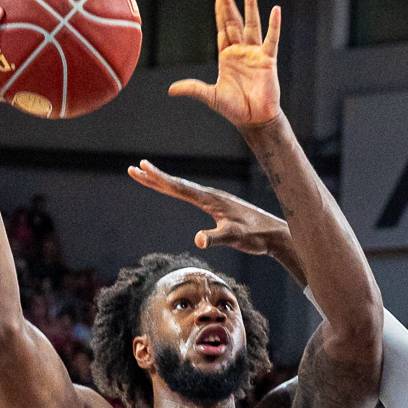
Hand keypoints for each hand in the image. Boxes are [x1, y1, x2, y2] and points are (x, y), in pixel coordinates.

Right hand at [127, 160, 303, 280]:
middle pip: (176, 185)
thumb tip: (199, 239)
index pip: (178, 188)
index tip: (142, 168)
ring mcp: (214, 200)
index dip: (159, 179)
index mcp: (210, 199)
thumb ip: (216, 238)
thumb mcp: (234, 238)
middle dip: (154, 177)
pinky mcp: (218, 206)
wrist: (273, 233)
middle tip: (133, 168)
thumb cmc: (255, 236)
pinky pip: (191, 195)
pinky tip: (174, 190)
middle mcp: (210, 196)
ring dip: (163, 182)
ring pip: (182, 189)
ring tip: (147, 176)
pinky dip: (177, 191)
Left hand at [169, 0, 280, 130]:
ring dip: (251, 5)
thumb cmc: (234, 108)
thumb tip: (171, 90)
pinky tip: (275, 9)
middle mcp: (240, 51)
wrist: (254, 119)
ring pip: (252, 24)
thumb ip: (193, 88)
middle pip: (233, 21)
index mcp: (226, 57)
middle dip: (229, 3)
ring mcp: (254, 54)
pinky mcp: (268, 60)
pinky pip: (271, 39)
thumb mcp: (210, 96)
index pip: (222, 29)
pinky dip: (274, 25)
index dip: (219, 12)